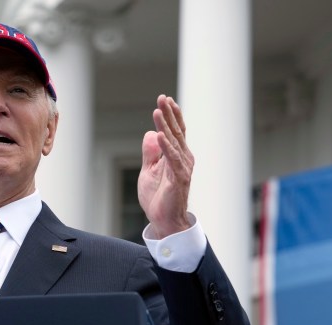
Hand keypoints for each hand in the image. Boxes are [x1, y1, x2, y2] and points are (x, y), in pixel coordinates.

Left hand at [138, 95, 193, 238]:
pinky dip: (166, 146)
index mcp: (176, 156)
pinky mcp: (179, 178)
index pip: (175, 131)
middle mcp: (183, 159)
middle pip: (176, 131)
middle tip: (162, 97)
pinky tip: (160, 134)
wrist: (163, 220)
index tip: (164, 100)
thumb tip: (151, 133)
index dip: (170, 115)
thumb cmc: (158, 197)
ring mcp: (182, 168)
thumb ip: (150, 153)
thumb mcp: (149, 171)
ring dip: (165, 125)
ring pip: (174, 142)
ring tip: (158, 110)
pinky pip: (172, 159)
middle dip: (169, 113)